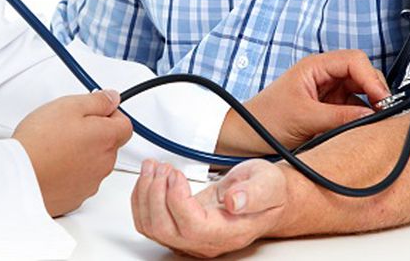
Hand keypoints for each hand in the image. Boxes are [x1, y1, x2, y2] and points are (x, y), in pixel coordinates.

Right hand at [13, 90, 132, 216]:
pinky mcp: (75, 198)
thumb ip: (97, 100)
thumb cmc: (40, 142)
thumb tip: (112, 98)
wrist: (19, 176)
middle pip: (109, 145)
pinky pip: (79, 181)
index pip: (125, 125)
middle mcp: (104, 164)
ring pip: (94, 163)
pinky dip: (70, 173)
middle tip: (67, 128)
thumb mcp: (69, 105)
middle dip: (94, 134)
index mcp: (106, 138)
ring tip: (55, 147)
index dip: (110, 115)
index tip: (94, 112)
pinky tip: (52, 165)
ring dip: (82, 154)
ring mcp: (91, 183)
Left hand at [132, 159, 285, 257]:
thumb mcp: (268, 183)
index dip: (176, 200)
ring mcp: (190, 237)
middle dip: (155, 194)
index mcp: (229, 232)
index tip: (176, 174)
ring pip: (152, 227)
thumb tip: (235, 202)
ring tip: (153, 167)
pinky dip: (142, 199)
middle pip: (165, 230)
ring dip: (144, 194)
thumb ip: (254, 193)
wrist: (265, 197)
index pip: (191, 226)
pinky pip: (149, 222)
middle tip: (162, 167)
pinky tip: (150, 178)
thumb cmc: (266, 191)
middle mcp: (206, 241)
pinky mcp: (179, 228)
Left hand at [216, 50, 389, 154]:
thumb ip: (340, 117)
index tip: (382, 99)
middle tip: (384, 112)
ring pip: (360, 94)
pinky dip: (361, 118)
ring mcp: (327, 93)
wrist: (245, 137)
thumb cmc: (264, 119)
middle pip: (362, 75)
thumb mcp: (304, 118)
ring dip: (370, 106)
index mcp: (314, 67)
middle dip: (375, 91)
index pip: (354, 60)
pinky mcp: (328, 110)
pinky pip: (352, 110)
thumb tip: (371, 116)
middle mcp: (323, 76)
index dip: (372, 78)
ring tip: (375, 122)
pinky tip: (363, 128)